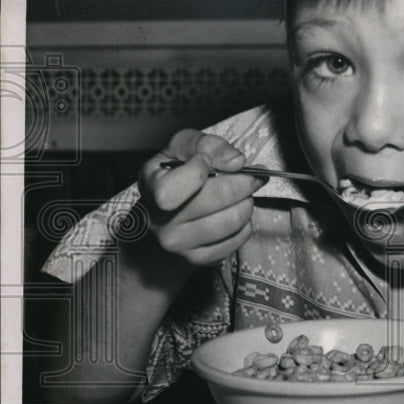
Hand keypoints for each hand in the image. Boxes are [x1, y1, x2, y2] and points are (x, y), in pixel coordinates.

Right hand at [137, 129, 266, 265]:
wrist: (156, 224)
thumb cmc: (171, 179)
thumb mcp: (178, 151)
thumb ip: (205, 144)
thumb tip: (237, 161)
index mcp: (152, 186)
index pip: (183, 180)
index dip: (204, 165)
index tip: (208, 161)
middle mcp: (162, 219)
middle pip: (218, 197)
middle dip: (244, 182)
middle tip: (251, 176)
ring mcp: (179, 243)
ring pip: (232, 220)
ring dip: (246, 203)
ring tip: (243, 195)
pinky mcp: (197, 258)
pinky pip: (237, 239)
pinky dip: (245, 224)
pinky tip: (235, 214)